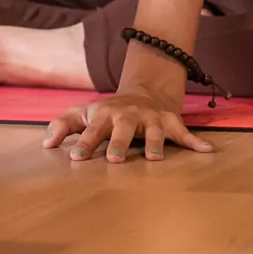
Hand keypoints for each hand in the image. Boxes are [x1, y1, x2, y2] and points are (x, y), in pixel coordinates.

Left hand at [43, 88, 214, 162]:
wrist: (144, 93)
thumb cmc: (108, 112)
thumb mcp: (83, 113)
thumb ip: (62, 125)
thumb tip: (45, 144)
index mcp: (106, 116)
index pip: (92, 130)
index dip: (85, 143)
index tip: (75, 157)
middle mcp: (129, 117)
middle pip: (124, 130)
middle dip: (120, 143)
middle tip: (116, 161)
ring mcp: (152, 120)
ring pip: (155, 132)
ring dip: (156, 144)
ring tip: (155, 158)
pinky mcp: (171, 123)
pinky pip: (185, 133)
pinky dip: (196, 143)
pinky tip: (207, 152)